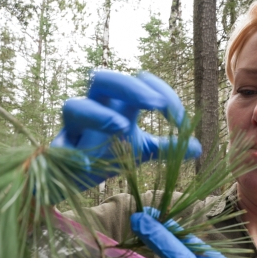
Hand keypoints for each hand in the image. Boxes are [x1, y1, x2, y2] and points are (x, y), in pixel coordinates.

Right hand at [50, 70, 201, 188]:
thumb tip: (197, 148)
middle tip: (157, 105)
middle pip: (104, 79)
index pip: (139, 81)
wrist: (77, 178)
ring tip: (121, 128)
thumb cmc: (111, 155)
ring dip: (97, 114)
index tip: (180, 121)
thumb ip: (167, 147)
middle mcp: (94, 109)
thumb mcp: (143, 150)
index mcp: (118, 104)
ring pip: (73, 106)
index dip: (162, 93)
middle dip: (130, 87)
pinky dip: (72, 153)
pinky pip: (59, 147)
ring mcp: (74, 130)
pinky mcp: (59, 152)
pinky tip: (89, 164)